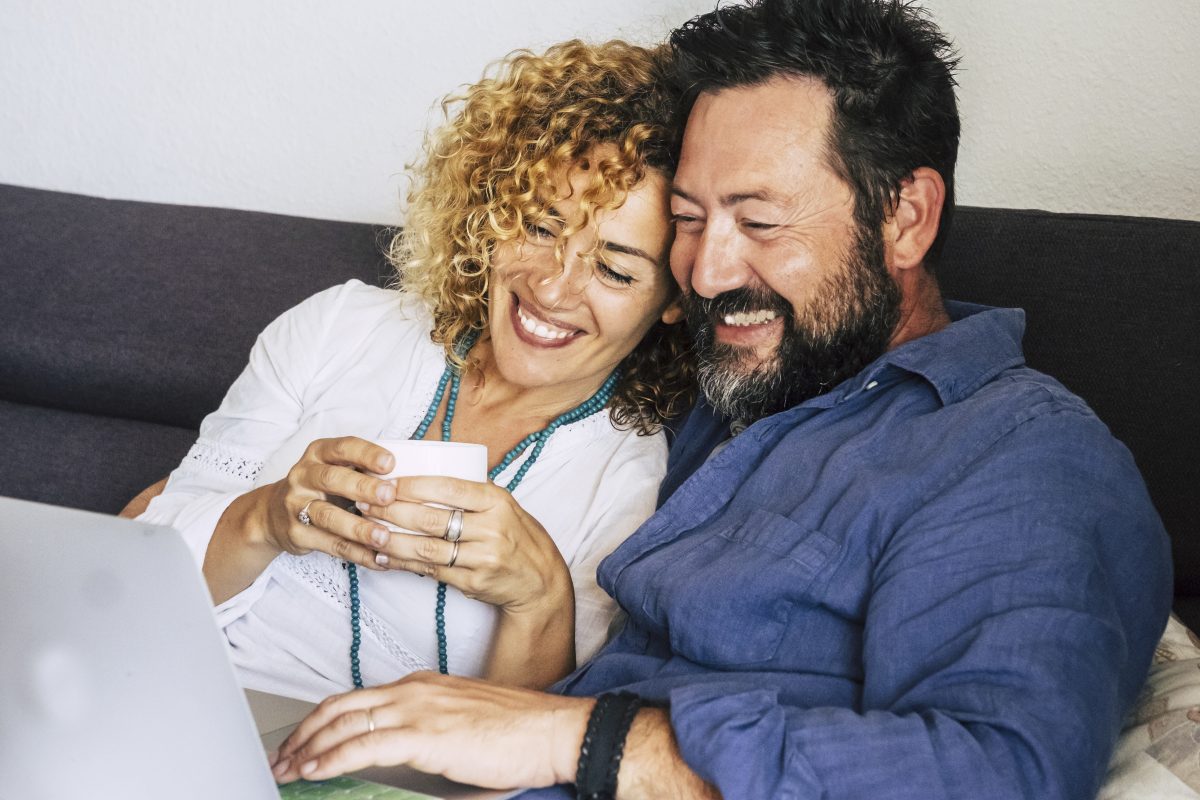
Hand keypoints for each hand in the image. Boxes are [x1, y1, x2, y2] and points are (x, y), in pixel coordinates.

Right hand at [255, 436, 399, 572]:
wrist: (273, 513)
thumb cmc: (320, 486)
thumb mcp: (335, 467)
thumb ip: (363, 468)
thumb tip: (410, 475)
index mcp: (319, 453)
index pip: (343, 447)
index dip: (366, 454)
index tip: (391, 462)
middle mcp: (304, 475)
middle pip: (333, 479)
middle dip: (362, 487)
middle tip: (389, 496)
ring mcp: (297, 505)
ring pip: (329, 516)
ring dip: (358, 528)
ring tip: (383, 537)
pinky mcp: (297, 534)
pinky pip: (330, 545)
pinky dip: (357, 554)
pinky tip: (378, 558)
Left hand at [270, 672, 590, 788]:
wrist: (551, 731)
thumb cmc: (518, 733)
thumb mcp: (463, 726)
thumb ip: (429, 736)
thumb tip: (402, 759)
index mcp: (423, 685)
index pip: (358, 699)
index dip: (323, 721)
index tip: (303, 743)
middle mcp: (414, 690)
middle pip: (341, 706)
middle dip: (304, 733)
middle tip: (282, 757)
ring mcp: (418, 708)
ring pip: (345, 723)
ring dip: (308, 748)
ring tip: (288, 768)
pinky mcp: (424, 734)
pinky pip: (363, 744)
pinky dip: (331, 758)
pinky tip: (314, 770)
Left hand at [356, 475, 572, 614]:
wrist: (539, 581)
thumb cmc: (515, 535)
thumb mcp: (504, 506)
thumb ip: (472, 491)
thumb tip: (428, 466)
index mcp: (497, 501)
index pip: (449, 488)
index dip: (413, 485)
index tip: (386, 481)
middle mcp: (492, 528)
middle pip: (432, 518)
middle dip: (392, 511)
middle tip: (365, 503)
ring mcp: (483, 558)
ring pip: (427, 548)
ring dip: (391, 540)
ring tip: (367, 531)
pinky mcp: (474, 582)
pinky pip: (431, 572)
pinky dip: (404, 564)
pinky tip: (384, 557)